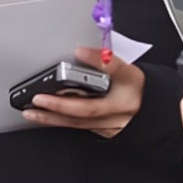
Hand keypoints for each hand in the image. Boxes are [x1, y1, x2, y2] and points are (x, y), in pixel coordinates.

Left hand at [21, 47, 144, 137]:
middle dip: (60, 105)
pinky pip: (79, 127)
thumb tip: (81, 51)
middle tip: (38, 98)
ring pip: (79, 123)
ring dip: (53, 117)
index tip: (79, 50)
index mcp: (130, 84)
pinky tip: (44, 117)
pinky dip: (60, 122)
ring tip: (31, 111)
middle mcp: (120, 109)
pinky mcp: (104, 132)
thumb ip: (105, 60)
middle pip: (88, 108)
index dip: (98, 60)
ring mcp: (112, 124)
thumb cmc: (136, 87)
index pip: (115, 70)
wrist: (152, 111)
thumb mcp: (126, 69)